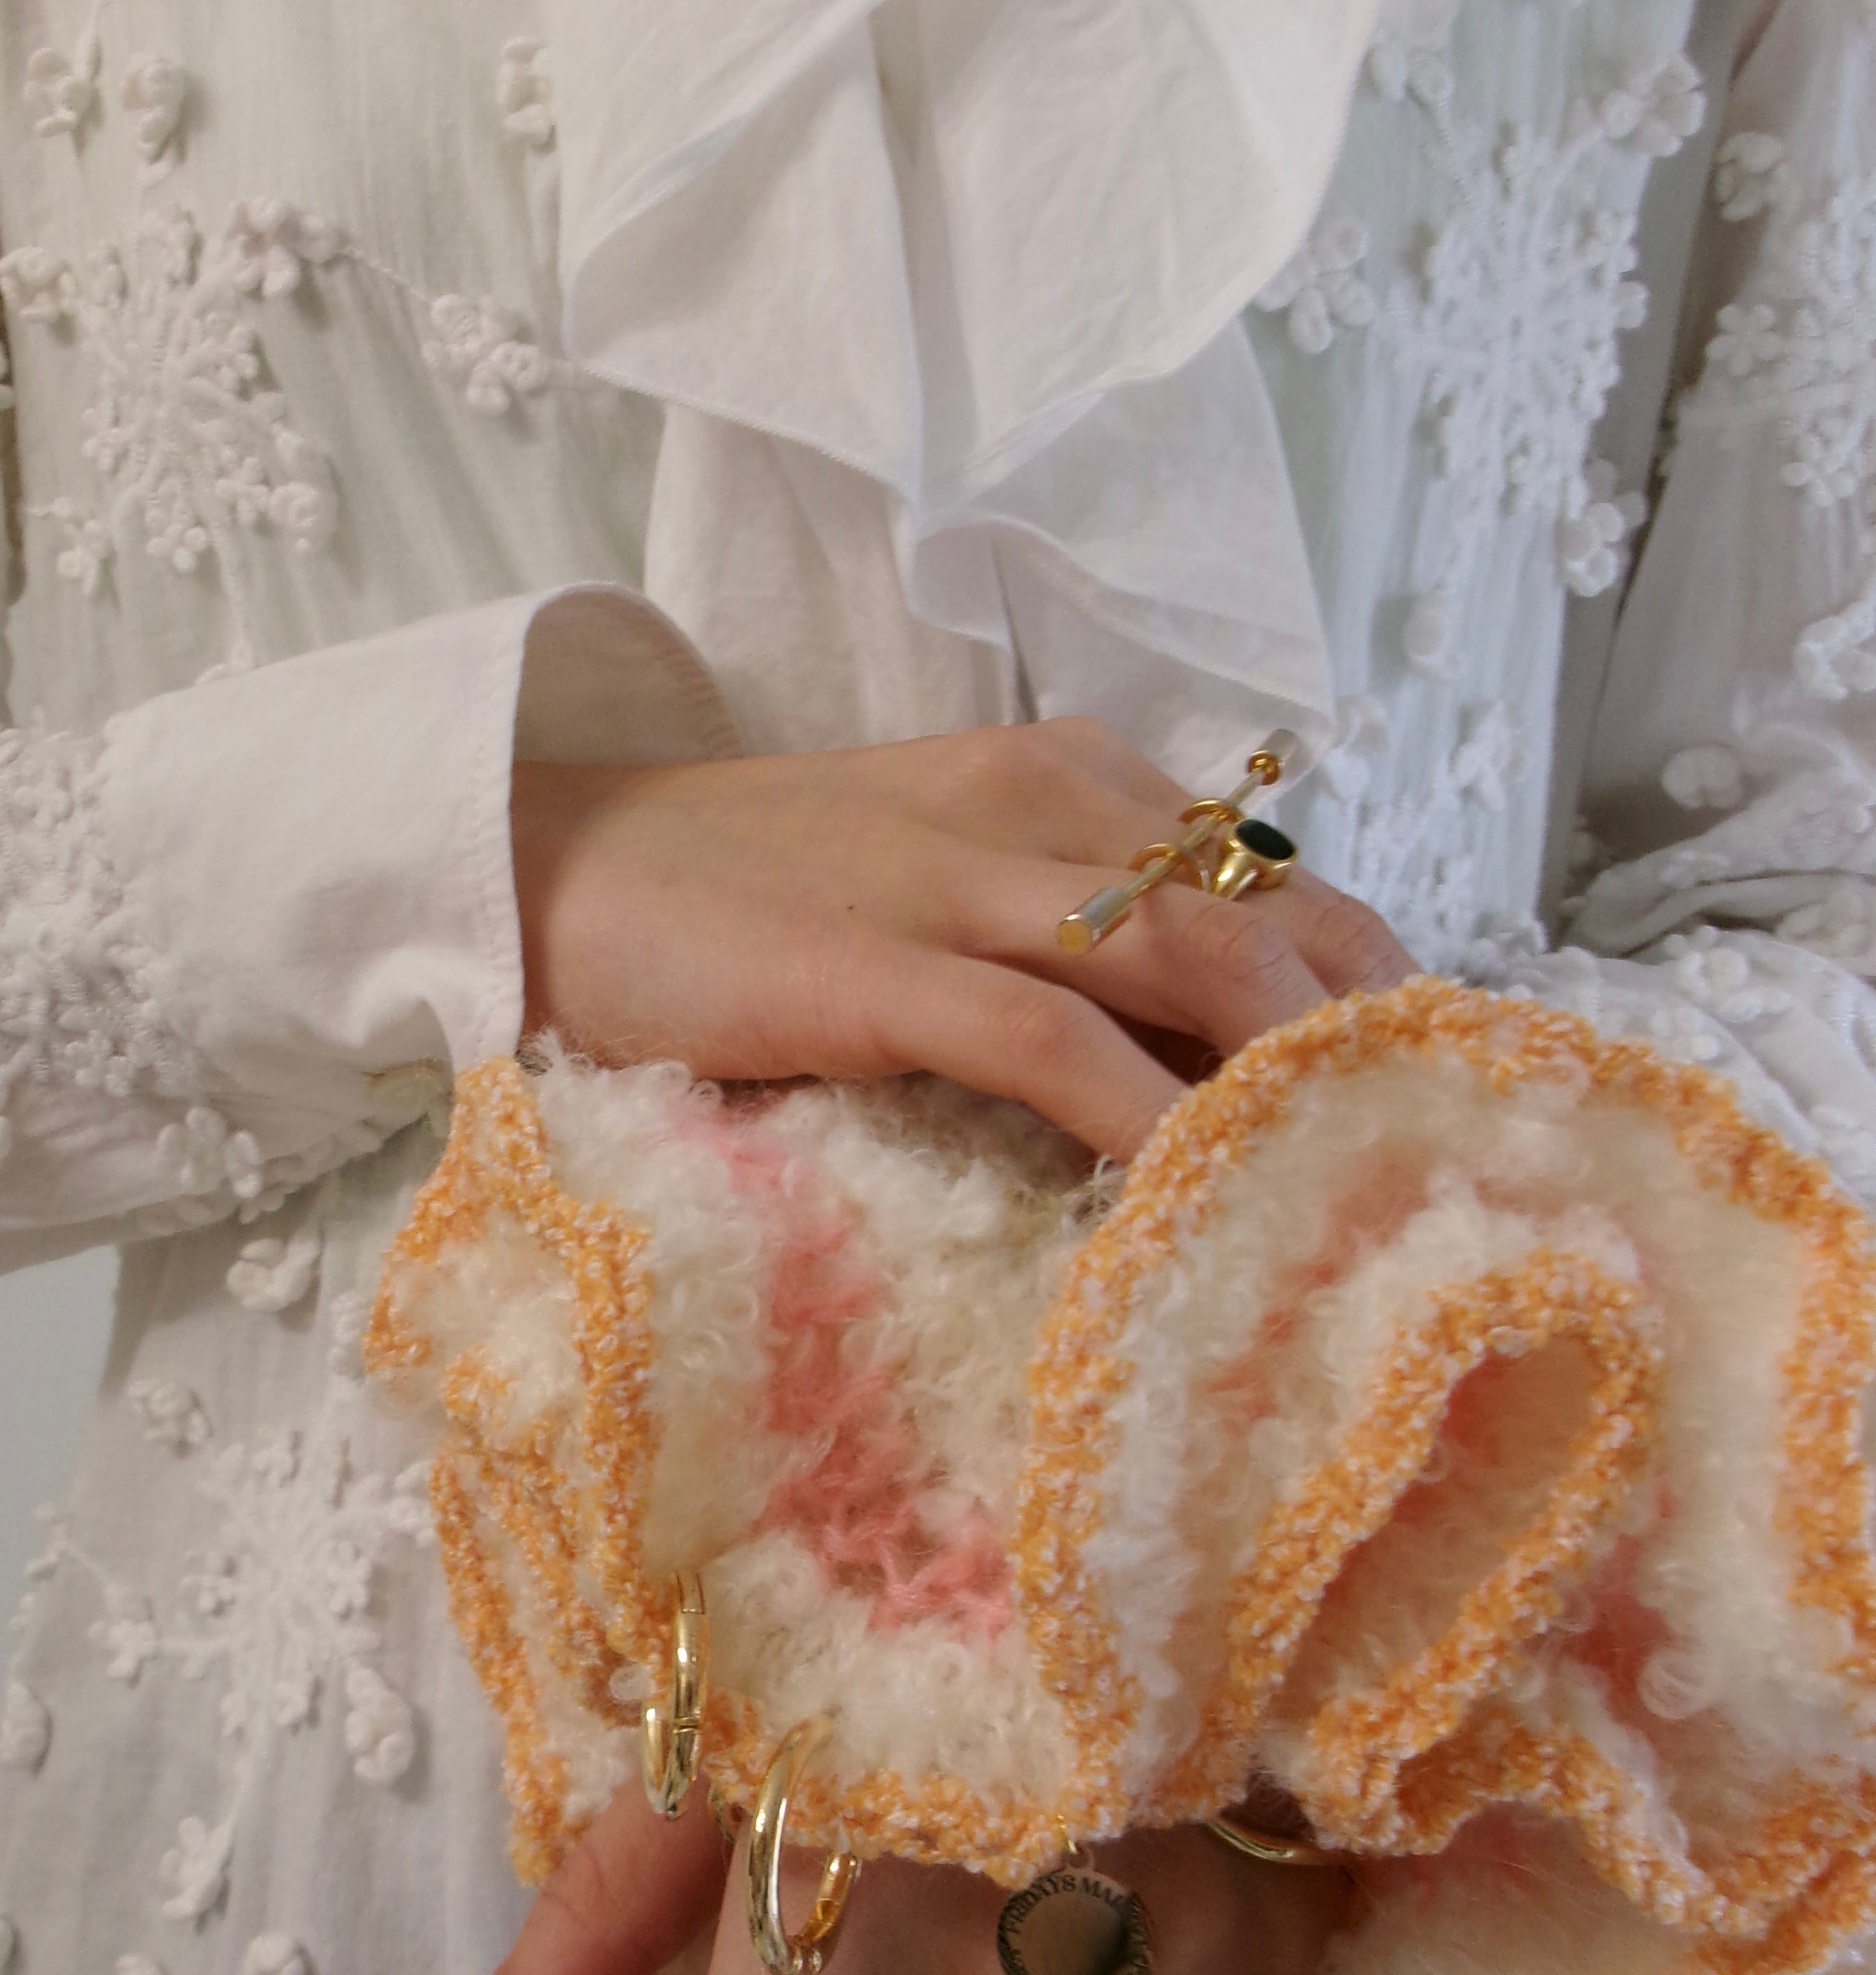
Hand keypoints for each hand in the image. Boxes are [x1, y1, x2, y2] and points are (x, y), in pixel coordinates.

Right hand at [512, 721, 1411, 1160]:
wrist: (558, 865)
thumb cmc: (747, 892)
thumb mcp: (938, 880)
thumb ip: (1060, 936)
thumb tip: (1187, 1056)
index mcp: (1061, 782)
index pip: (1261, 875)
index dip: (1358, 978)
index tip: (1412, 1090)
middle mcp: (1037, 811)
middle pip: (1257, 916)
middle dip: (1356, 1038)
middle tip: (1416, 1165)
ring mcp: (957, 884)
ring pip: (1185, 960)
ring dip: (1285, 1072)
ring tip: (1352, 1187)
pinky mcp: (877, 969)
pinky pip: (1048, 1037)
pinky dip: (1139, 1112)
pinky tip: (1192, 1192)